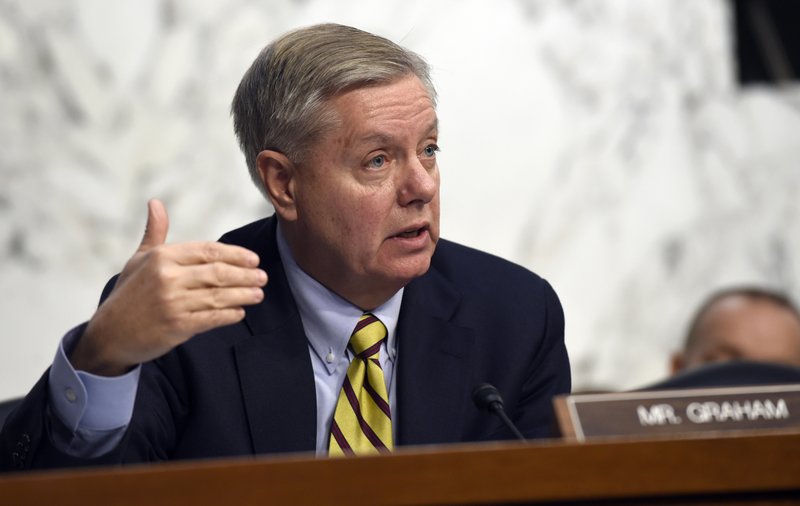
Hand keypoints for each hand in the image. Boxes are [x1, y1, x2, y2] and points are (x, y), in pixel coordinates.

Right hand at [70, 199, 267, 375]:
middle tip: (262, 277)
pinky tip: (240, 312)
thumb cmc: (128, 293)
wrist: (109, 334)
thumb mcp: (139, 259)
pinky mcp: (177, 326)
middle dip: (245, 275)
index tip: (254, 259)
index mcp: (162, 257)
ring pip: (218, 296)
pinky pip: (212, 318)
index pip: (208, 251)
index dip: (235, 255)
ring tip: (258, 294)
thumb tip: (155, 202)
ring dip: (243, 295)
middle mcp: (168, 278)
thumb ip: (155, 232)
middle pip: (218, 273)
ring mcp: (173, 303)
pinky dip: (229, 315)